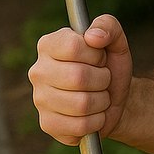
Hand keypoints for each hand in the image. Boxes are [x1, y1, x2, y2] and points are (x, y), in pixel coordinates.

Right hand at [28, 14, 133, 145]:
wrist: (114, 98)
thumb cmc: (109, 66)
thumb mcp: (116, 41)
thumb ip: (107, 26)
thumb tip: (93, 36)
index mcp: (49, 45)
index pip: (73, 47)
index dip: (96, 55)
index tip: (99, 58)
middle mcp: (38, 71)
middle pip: (78, 77)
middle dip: (102, 79)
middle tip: (103, 78)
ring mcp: (40, 99)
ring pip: (81, 104)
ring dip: (102, 101)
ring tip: (100, 95)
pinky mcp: (48, 124)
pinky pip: (79, 126)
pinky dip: (96, 121)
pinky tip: (94, 114)